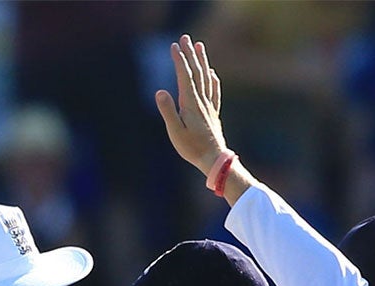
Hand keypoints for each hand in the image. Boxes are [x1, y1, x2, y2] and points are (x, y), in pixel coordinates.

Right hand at [156, 35, 228, 176]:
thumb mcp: (175, 132)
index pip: (185, 76)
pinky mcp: (213, 113)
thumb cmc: (192, 148)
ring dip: (202, 61)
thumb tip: (160, 91)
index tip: (174, 46)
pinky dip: (213, 80)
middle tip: (186, 38)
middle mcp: (201, 101)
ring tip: (199, 46)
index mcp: (190, 103)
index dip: (179, 60)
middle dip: (190, 54)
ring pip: (206, 78)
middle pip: (196, 72)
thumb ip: (168, 111)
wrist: (214, 159)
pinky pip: (214, 91)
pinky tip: (212, 74)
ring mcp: (209, 106)